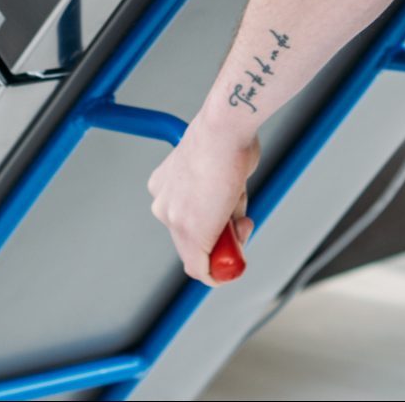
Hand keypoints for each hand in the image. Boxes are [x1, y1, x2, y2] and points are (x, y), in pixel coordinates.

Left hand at [147, 121, 258, 284]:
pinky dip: (219, 273)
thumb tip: (233, 218)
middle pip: (189, 241)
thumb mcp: (221, 174)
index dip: (212, 230)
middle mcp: (162, 205)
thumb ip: (221, 201)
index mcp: (165, 187)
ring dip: (225, 251)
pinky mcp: (190, 235)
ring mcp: (173, 220)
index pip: (184, 222)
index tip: (230, 225)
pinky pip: (201, 269)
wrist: (224, 132)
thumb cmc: (227, 141)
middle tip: (242, 227)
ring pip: (198, 255)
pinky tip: (233, 261)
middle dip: (220, 241)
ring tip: (242, 225)